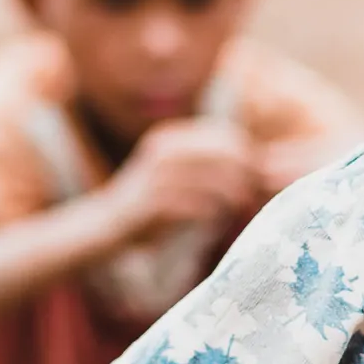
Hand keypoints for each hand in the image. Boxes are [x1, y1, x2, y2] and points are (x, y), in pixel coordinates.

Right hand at [104, 123, 262, 240]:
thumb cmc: (152, 203)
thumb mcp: (176, 174)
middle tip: (252, 196)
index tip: (256, 178)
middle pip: (226, 156)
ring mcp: (158, 176)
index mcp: (172, 139)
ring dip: (233, 197)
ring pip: (217, 182)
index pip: (225, 138)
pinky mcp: (155, 203)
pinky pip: (200, 206)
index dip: (247, 157)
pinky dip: (215, 213)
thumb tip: (256, 169)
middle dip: (246, 176)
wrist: (107, 225)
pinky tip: (217, 220)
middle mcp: (165, 151)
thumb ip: (208, 166)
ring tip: (239, 209)